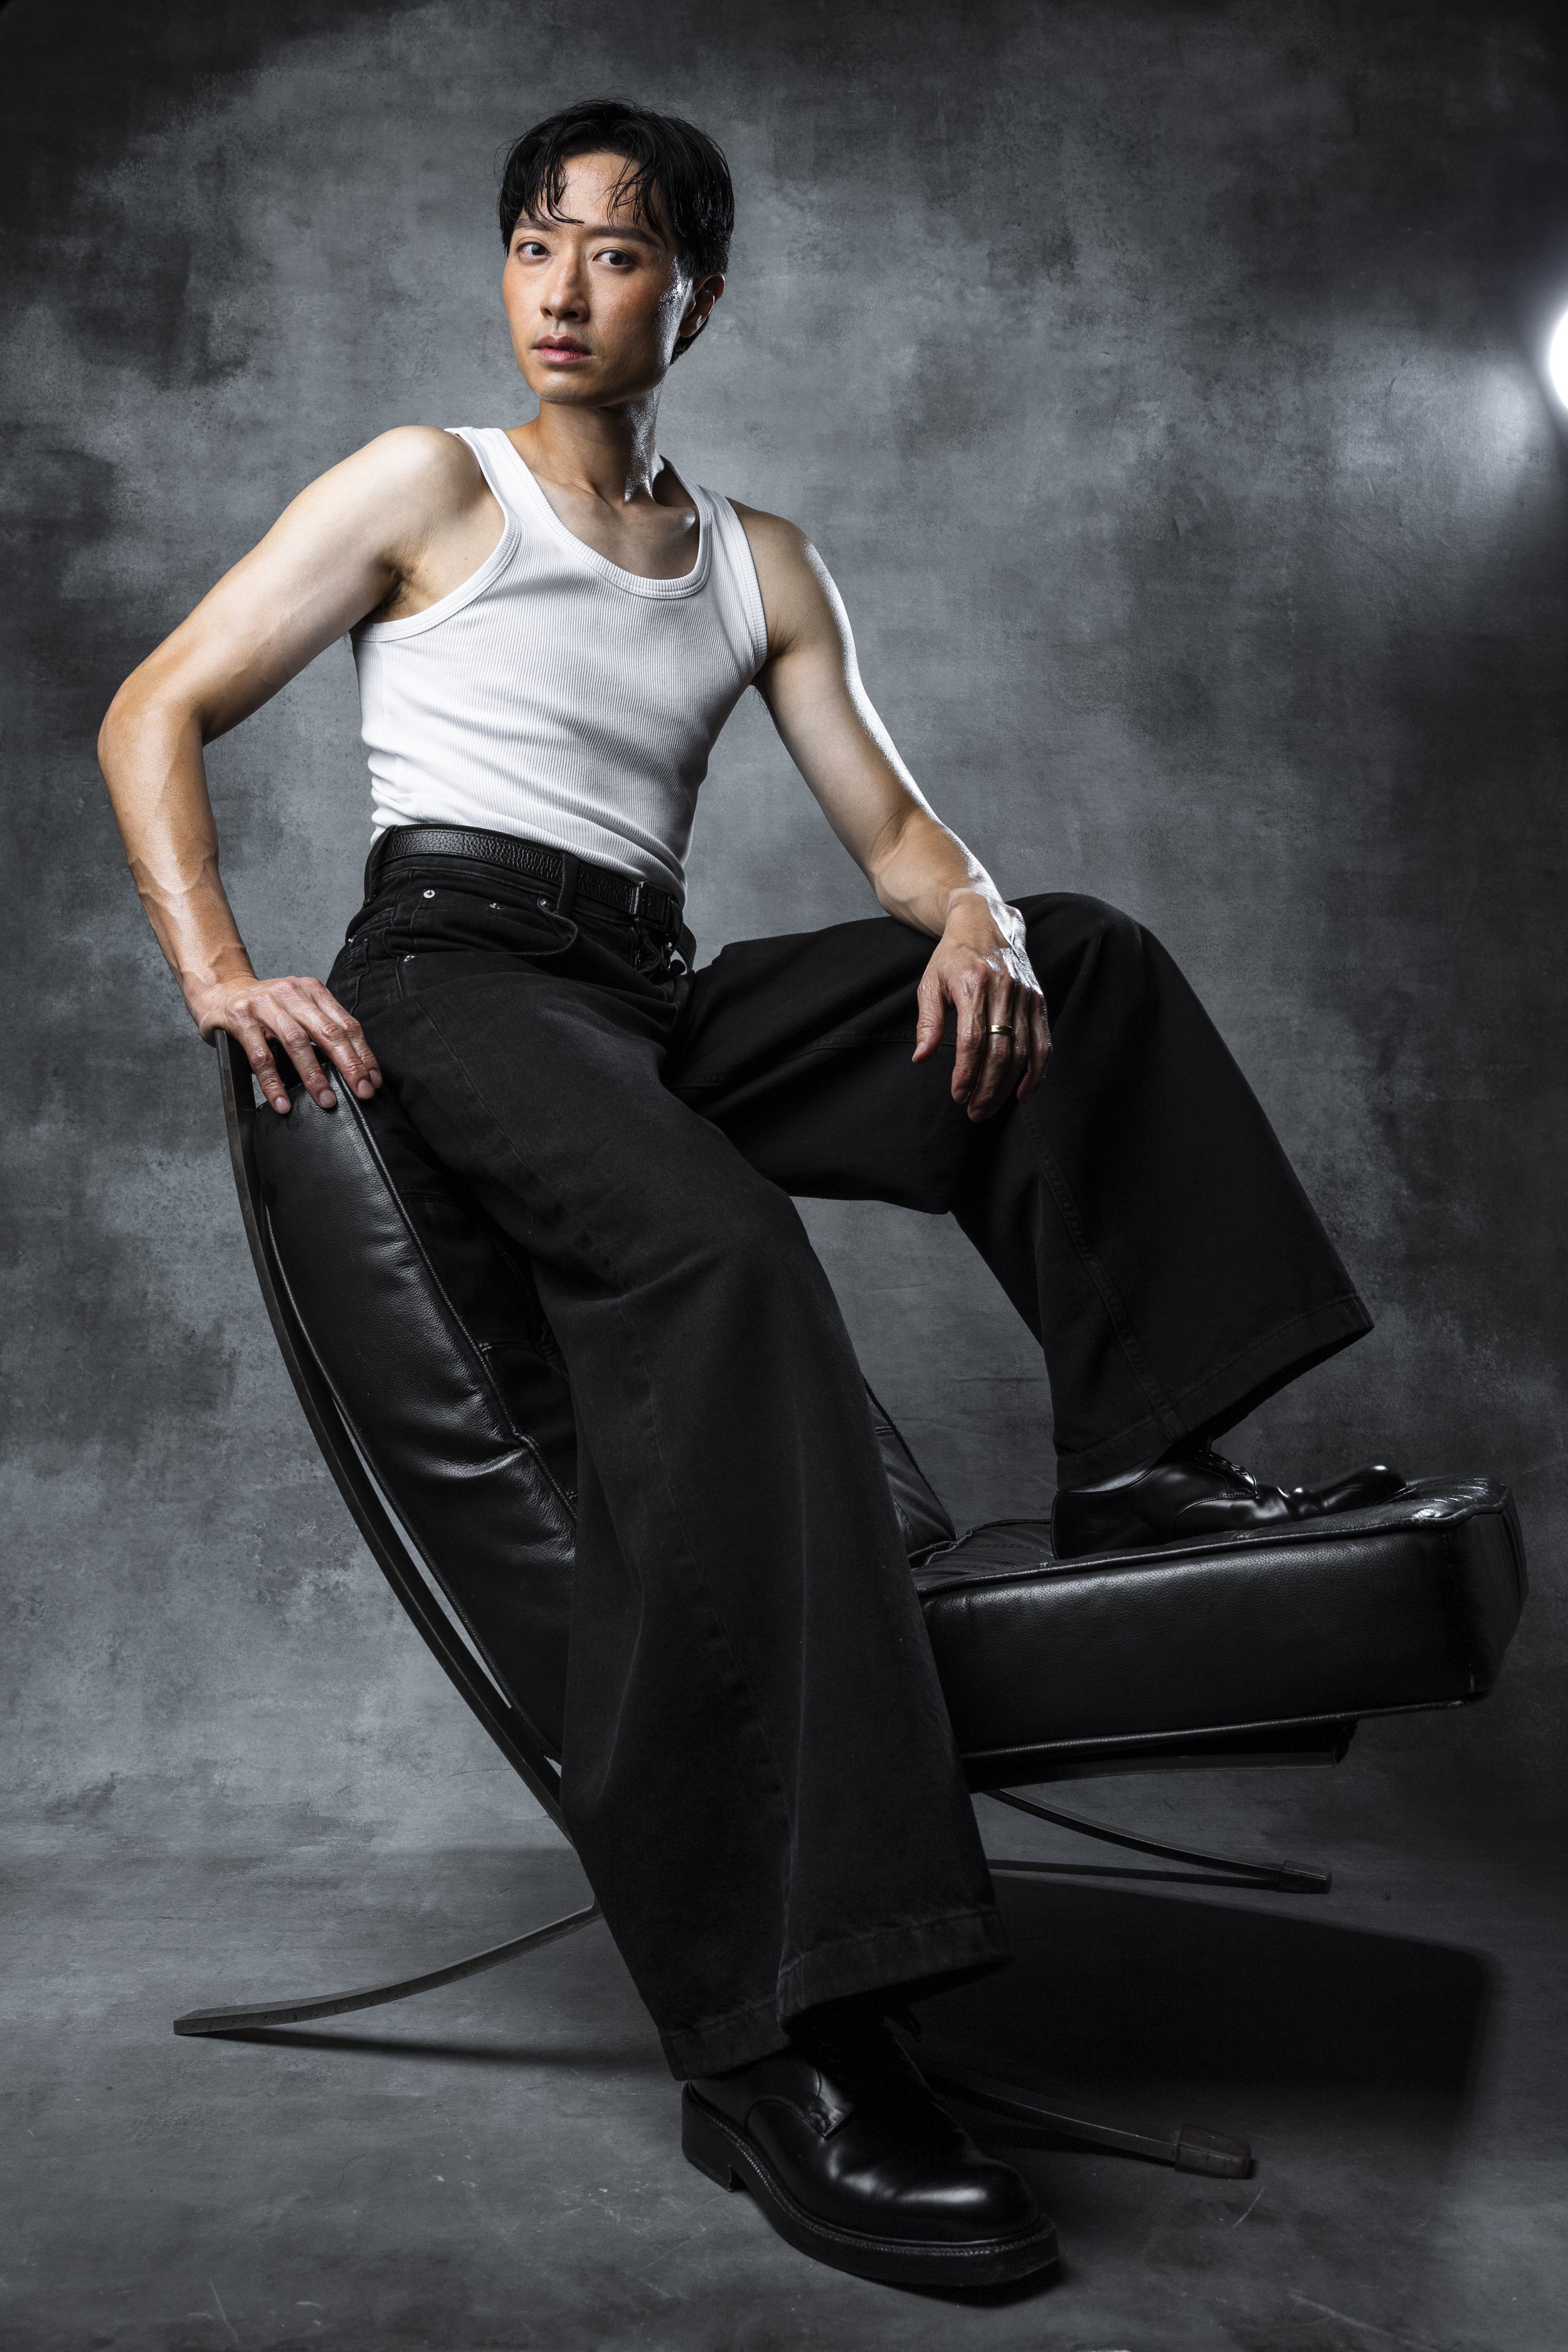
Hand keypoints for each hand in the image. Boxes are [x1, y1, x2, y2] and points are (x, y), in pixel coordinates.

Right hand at [190, 973, 382, 1114]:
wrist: (220, 989)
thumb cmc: (266, 1007)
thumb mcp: (298, 1008)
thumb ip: (321, 1027)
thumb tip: (354, 1066)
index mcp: (312, 991)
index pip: (346, 1024)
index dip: (363, 1054)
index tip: (373, 1080)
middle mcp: (291, 993)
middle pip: (327, 1031)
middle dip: (348, 1064)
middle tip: (361, 1091)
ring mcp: (264, 1005)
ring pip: (296, 1042)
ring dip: (314, 1075)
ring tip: (326, 1101)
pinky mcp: (240, 1019)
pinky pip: (260, 1056)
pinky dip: (273, 1083)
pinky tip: (282, 1102)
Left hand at [911, 898, 1050, 1119]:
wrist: (985, 922)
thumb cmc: (952, 957)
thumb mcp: (930, 983)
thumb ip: (928, 1022)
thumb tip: (920, 1058)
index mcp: (973, 984)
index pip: (973, 1039)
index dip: (967, 1072)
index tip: (958, 1094)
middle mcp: (1004, 989)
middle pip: (1001, 1050)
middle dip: (987, 1087)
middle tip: (974, 1112)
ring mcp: (1026, 995)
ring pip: (1023, 1050)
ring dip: (1008, 1086)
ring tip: (990, 1108)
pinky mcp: (1039, 1000)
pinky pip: (1043, 1042)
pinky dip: (1037, 1071)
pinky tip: (1024, 1093)